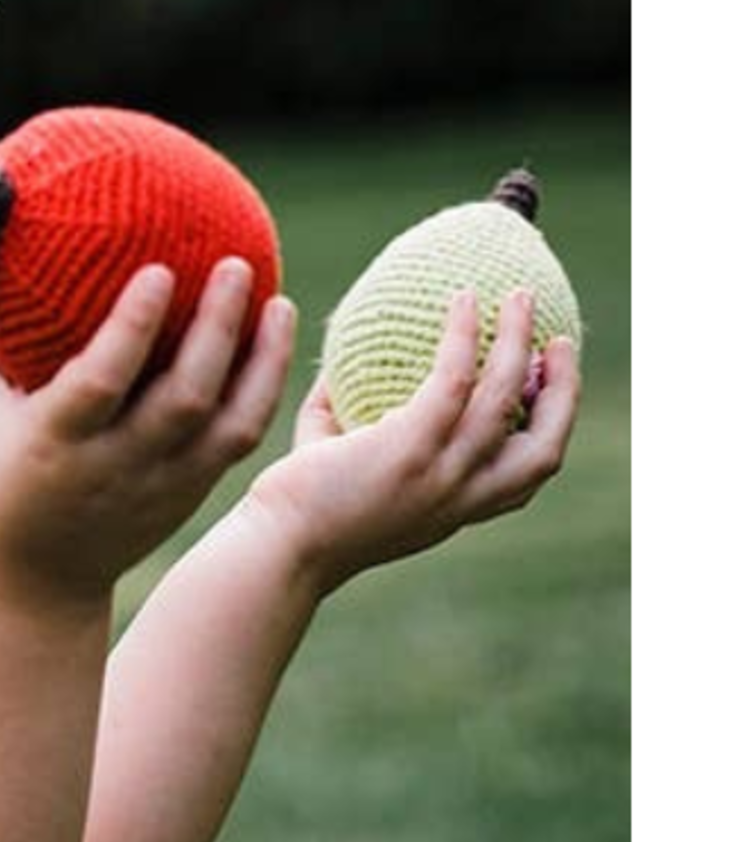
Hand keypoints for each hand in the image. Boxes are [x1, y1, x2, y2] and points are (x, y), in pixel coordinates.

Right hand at [0, 258, 297, 606]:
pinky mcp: (190, 495)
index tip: (161, 270)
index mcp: (56, 443)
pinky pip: (239, 440)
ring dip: (262, 362)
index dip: (134, 327)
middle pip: (183, 398)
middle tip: (238, 265)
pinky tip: (274, 343)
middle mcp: (115, 467)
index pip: (103, 381)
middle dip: (217, 329)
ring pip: (228, 424)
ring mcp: (161, 486)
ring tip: (280, 302)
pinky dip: (262, 391)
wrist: (33, 587)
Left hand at [248, 286, 580, 599]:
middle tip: (562, 342)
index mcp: (452, 509)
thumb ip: (344, 418)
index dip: (548, 432)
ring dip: (520, 344)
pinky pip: (454, 380)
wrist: (276, 545)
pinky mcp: (411, 449)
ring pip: (506, 401)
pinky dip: (464, 338)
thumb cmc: (296, 506)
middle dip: (564, 394)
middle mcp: (460, 498)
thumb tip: (337, 364)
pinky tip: (461, 301)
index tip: (548, 388)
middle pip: (544, 450)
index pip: (522, 480)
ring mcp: (441, 475)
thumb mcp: (336, 463)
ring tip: (519, 296)